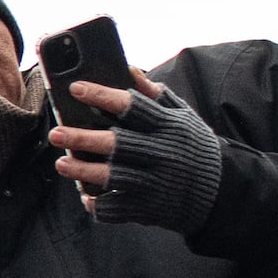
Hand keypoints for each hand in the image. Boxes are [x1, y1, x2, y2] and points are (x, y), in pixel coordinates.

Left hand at [53, 73, 227, 231]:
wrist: (221, 192)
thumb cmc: (194, 147)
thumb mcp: (183, 117)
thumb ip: (156, 96)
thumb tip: (129, 69)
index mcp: (169, 127)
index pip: (132, 107)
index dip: (103, 96)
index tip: (76, 88)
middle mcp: (162, 154)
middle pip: (117, 144)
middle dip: (83, 139)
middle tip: (56, 133)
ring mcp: (156, 184)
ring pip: (114, 177)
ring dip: (84, 172)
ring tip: (61, 163)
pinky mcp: (151, 208)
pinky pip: (119, 208)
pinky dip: (100, 205)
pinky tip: (86, 197)